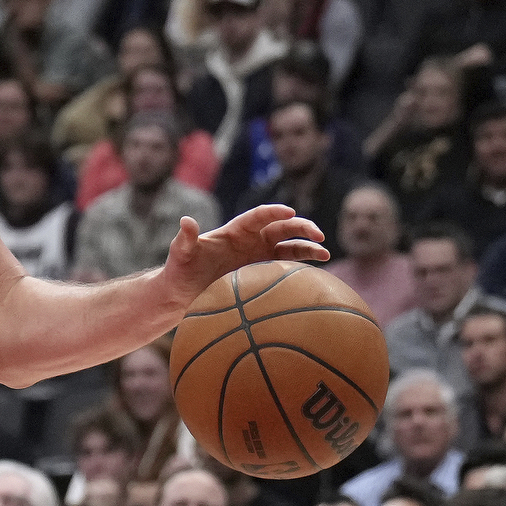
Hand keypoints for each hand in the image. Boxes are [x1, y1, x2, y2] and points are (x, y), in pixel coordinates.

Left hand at [163, 208, 328, 302]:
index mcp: (235, 231)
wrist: (183, 293)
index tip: (289, 212)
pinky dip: (302, 265)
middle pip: (281, 227)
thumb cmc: (181, 270)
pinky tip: (318, 270)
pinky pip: (287, 266)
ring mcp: (259, 255)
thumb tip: (186, 221)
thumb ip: (186, 238)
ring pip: (289, 246)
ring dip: (308, 247)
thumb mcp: (181, 254)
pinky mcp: (263, 272)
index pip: (258, 216)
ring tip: (325, 253)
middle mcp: (251, 240)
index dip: (274, 212)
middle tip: (318, 234)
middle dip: (301, 227)